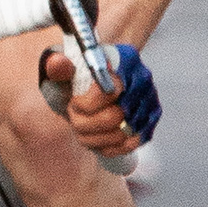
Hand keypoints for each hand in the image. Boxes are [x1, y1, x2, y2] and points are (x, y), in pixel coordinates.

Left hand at [39, 41, 159, 154]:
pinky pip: (129, 145)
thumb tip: (59, 64)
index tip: (74, 102)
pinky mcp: (150, 121)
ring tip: (83, 126)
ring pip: (120, 136)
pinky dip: (107, 146)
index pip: (107, 91)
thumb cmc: (77, 73)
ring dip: (93, 137)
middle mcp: (142, 80)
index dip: (85, 104)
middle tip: (76, 116)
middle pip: (113, 118)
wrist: (93, 80)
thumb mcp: (63, 66)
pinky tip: (96, 138)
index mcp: (123, 59)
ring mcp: (149, 102)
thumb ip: (57, 66)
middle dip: (86, 123)